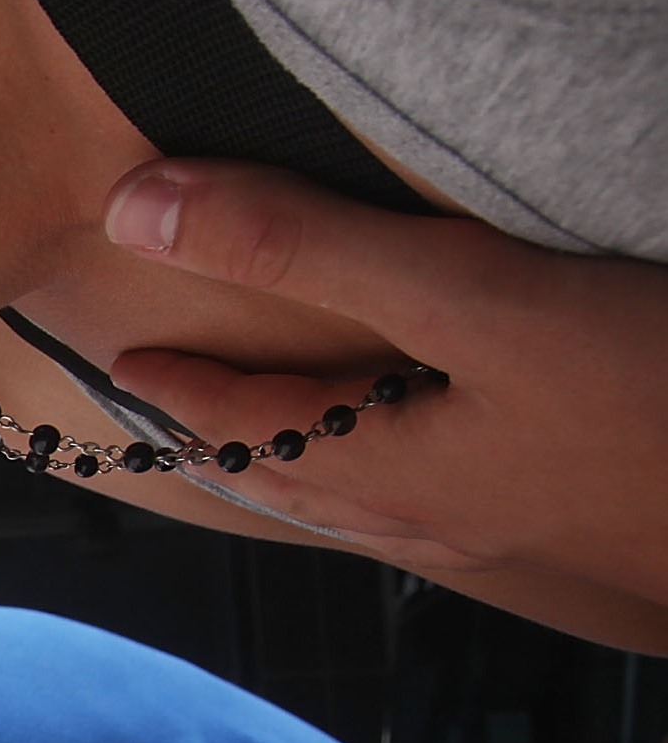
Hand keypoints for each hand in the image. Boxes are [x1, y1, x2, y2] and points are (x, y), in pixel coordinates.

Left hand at [100, 159, 667, 601]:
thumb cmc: (666, 406)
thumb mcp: (477, 299)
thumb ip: (309, 248)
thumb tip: (142, 210)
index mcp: (389, 473)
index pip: (239, 431)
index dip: (177, 389)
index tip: (129, 361)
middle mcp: (437, 518)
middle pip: (298, 476)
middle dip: (233, 436)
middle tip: (183, 405)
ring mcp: (514, 532)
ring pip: (378, 494)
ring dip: (318, 459)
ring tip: (290, 427)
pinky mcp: (582, 526)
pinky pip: (458, 494)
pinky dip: (410, 463)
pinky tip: (447, 446)